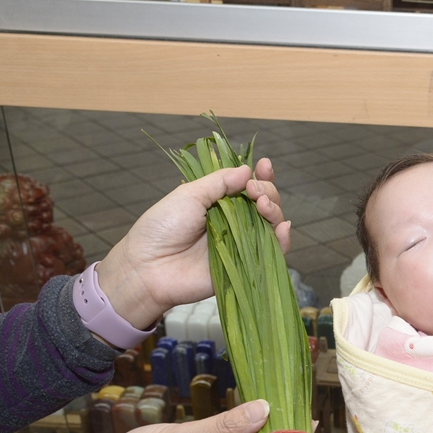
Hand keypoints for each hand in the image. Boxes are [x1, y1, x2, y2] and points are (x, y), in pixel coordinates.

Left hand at [95, 157, 289, 329]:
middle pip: (264, 203)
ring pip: (272, 225)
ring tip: (262, 205)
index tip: (264, 165)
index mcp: (218, 203)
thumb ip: (219, 183)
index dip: (260, 176)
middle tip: (253, 191)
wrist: (149, 268)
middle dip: (267, 191)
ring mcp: (241, 245)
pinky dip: (283, 240)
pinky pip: (273, 254)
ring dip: (274, 210)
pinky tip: (283, 227)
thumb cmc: (161, 228)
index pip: (247, 187)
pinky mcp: (246, 267)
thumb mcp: (189, 195)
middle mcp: (233, 223)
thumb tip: (248, 170)